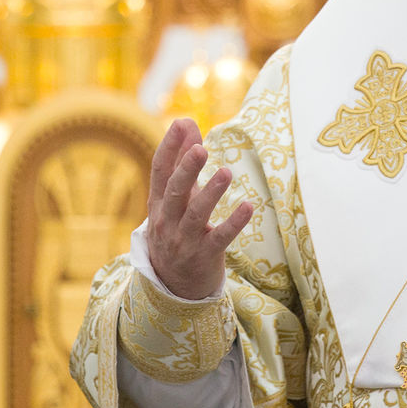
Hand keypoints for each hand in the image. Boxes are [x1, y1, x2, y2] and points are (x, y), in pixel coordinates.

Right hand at [144, 118, 252, 300]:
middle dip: (186, 169)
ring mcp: (185, 240)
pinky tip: (247, 206)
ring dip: (211, 193)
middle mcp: (167, 221)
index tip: (181, 124)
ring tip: (226, 173)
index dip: (169, 147)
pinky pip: (220, 238)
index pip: (160, 171)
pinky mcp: (204, 256)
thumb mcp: (175, 198)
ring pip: (196, 214)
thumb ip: (182, 160)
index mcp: (158, 203)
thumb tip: (185, 121)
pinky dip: (233, 223)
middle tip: (201, 148)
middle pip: (175, 191)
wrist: (174, 286)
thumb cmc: (177, 231)